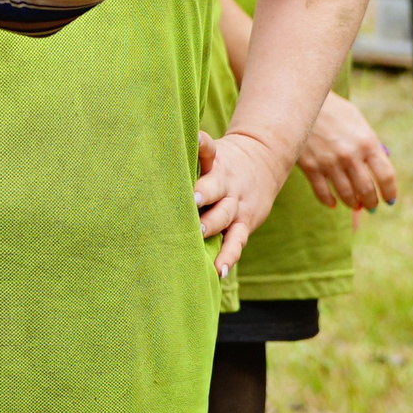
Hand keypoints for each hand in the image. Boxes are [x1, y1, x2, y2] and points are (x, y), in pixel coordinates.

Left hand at [195, 129, 288, 276]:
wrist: (265, 160)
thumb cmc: (223, 160)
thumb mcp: (212, 151)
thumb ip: (189, 156)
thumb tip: (147, 154)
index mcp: (215, 162)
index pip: (208, 149)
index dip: (201, 145)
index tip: (192, 142)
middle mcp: (225, 184)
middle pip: (214, 188)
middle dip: (202, 195)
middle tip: (190, 201)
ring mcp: (236, 204)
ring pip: (225, 216)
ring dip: (212, 225)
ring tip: (198, 234)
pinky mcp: (245, 223)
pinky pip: (237, 241)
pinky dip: (228, 257)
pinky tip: (218, 270)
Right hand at [294, 93, 398, 222]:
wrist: (300, 100)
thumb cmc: (333, 110)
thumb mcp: (357, 121)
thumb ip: (370, 143)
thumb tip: (379, 167)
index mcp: (367, 142)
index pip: (385, 176)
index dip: (390, 192)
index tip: (390, 199)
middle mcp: (350, 155)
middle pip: (366, 189)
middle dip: (371, 202)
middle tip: (371, 206)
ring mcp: (329, 162)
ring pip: (346, 194)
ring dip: (352, 203)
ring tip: (354, 204)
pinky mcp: (310, 166)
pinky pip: (322, 192)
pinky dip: (329, 201)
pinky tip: (333, 203)